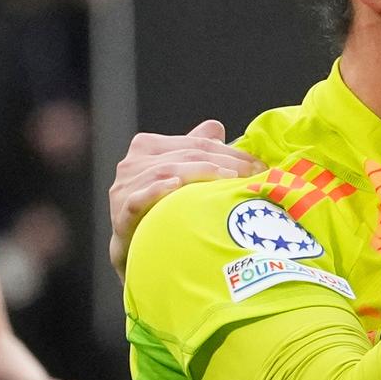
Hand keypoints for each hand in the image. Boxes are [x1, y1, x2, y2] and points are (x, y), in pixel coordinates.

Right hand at [109, 120, 264, 276]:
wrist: (139, 253)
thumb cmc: (164, 209)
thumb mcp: (181, 175)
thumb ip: (194, 149)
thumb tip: (215, 126)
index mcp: (148, 147)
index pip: (196, 144)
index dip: (230, 152)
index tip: (259, 165)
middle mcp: (133, 164)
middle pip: (185, 156)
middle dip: (224, 162)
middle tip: (253, 174)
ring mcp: (123, 189)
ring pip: (166, 172)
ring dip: (200, 173)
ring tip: (227, 178)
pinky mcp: (120, 215)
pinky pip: (137, 199)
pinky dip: (155, 191)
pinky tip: (175, 187)